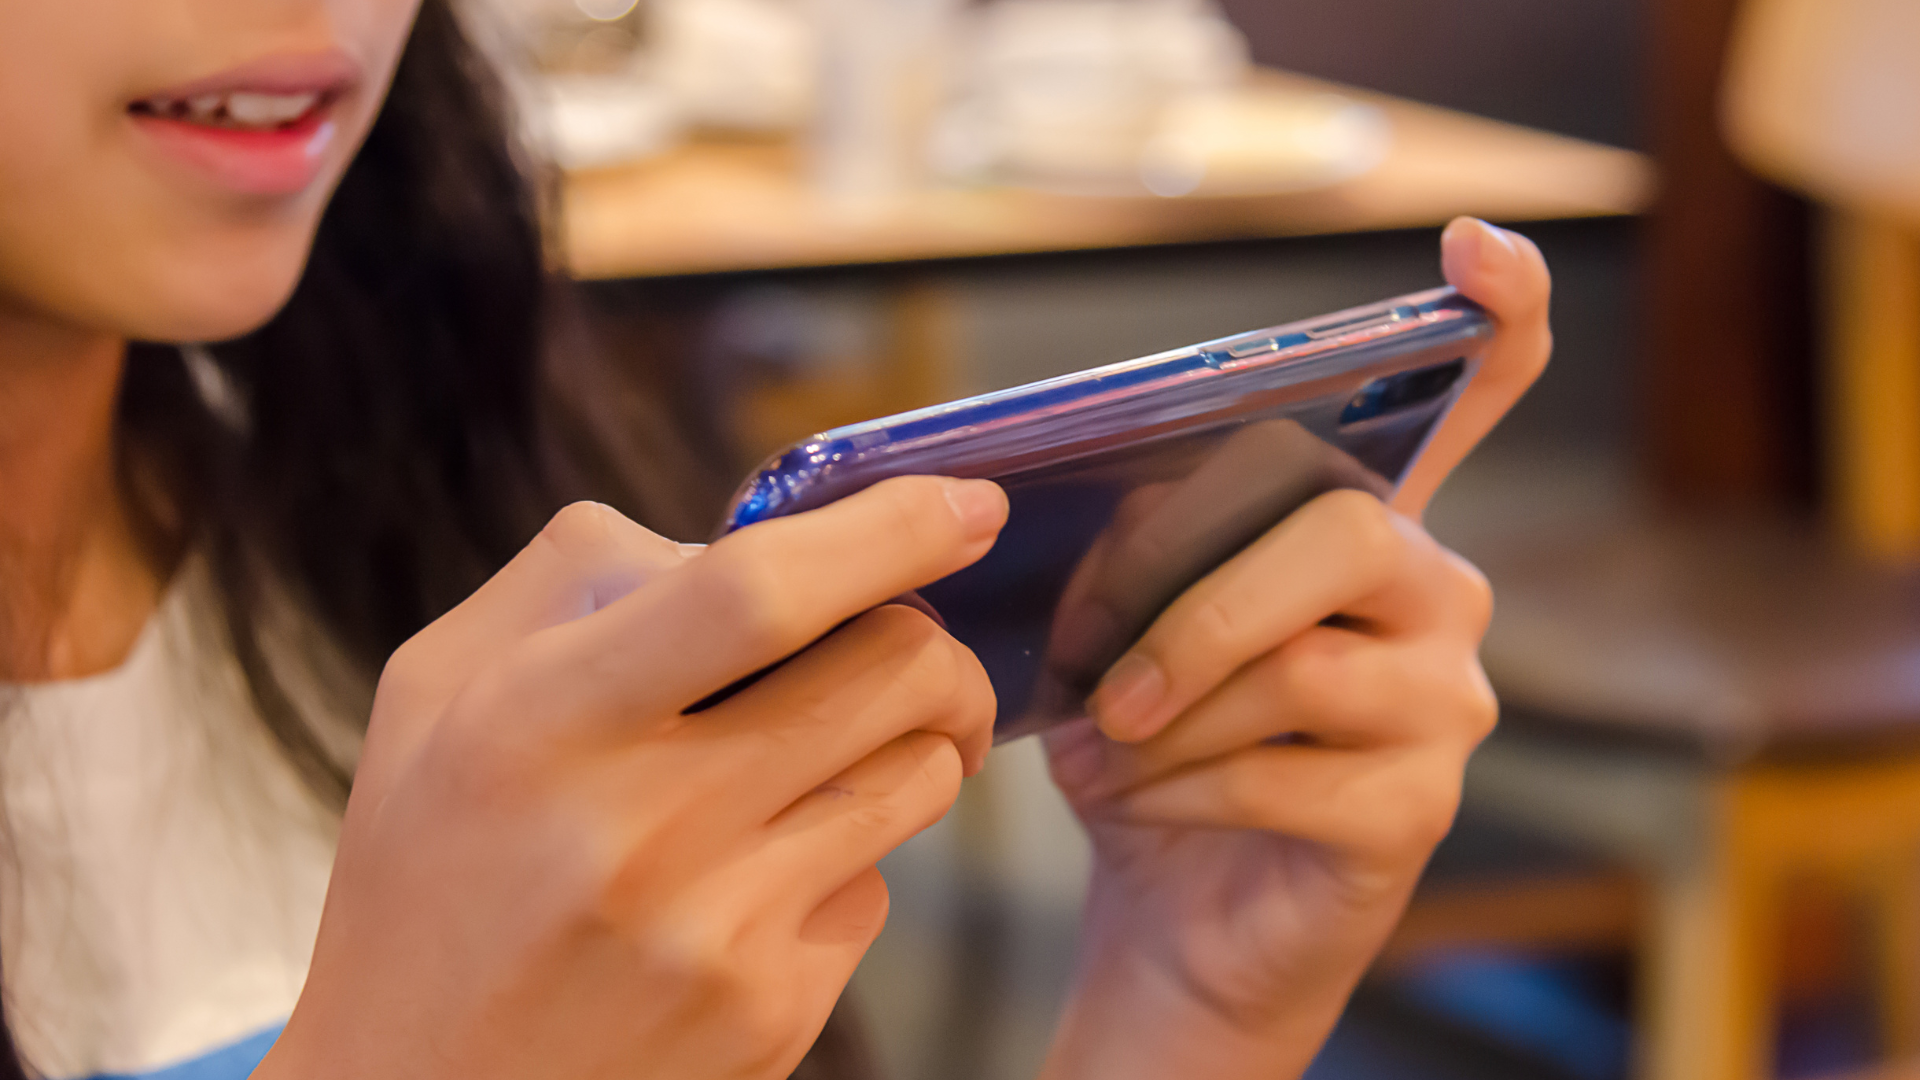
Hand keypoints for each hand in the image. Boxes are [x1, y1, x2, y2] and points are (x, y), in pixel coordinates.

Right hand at [258, 477, 1007, 1079]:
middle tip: (909, 643)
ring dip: (908, 741)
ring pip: (921, 776)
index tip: (969, 500)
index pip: (756, 592)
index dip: (886, 531)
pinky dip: (846, 857)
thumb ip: (578, 578)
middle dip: (933, 637)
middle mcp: (638, 829)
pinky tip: (759, 879)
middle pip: (892, 673)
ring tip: (828, 754)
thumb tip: (742, 534)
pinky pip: (880, 885)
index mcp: (541, 722)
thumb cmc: (430, 870)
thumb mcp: (438, 692)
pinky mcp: (771, 1011)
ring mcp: (716, 933)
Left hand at [1038, 218, 1550, 1079]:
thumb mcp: (1123, 628)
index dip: (1491, 318)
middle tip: (1105, 686)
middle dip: (1191, 607)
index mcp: (1369, 526)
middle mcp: (1438, 594)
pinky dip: (1182, 785)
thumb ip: (1145, 548)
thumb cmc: (1155, 747)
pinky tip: (1140, 800)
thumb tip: (1120, 520)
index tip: (1470, 251)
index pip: (1472, 399)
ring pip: (1302, 663)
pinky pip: (1287, 770)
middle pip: (1340, 531)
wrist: (1173, 908)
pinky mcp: (1420, 807)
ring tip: (1101, 752)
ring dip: (1169, 711)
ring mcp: (1447, 702)